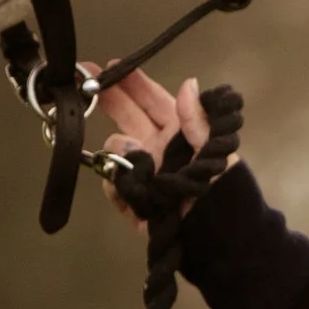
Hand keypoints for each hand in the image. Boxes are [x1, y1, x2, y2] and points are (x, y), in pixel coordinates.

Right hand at [92, 68, 228, 226]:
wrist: (220, 243)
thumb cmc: (225, 195)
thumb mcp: (217, 154)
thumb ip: (198, 121)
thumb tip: (188, 84)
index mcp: (181, 132)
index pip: (153, 100)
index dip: (133, 82)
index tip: (112, 65)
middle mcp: (159, 147)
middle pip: (127, 116)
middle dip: (109, 97)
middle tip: (83, 79)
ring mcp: (144, 173)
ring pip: (116, 151)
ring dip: (120, 150)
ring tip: (136, 159)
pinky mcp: (133, 201)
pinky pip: (114, 186)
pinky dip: (116, 185)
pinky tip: (130, 189)